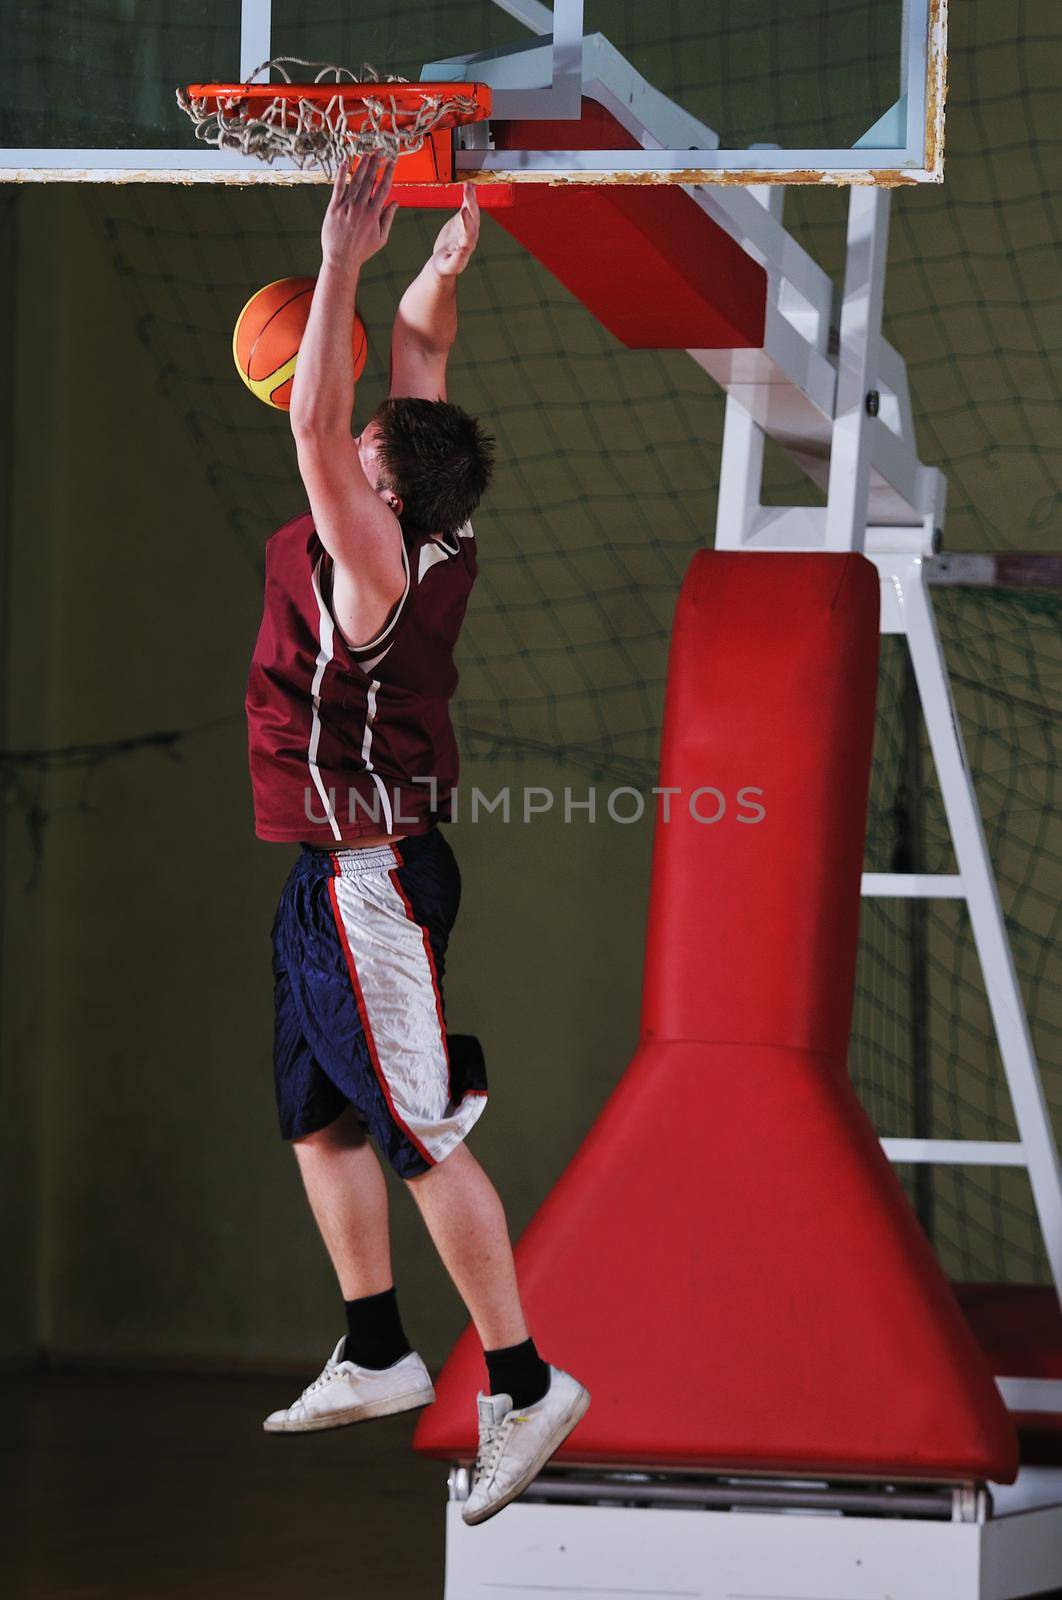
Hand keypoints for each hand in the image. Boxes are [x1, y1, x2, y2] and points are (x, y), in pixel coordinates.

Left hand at [321, 151, 398, 270]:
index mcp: (373, 214)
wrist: (341, 259)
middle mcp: (360, 207)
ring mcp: (346, 206)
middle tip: (379, 151)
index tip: (392, 161)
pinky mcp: (334, 208)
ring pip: (355, 181)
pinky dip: (342, 174)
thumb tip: (396, 202)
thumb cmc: (362, 250)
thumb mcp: (381, 238)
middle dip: (375, 163)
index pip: (383, 188)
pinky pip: (338, 187)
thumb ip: (388, 218)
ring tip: (366, 153)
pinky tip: (345, 162)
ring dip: (361, 165)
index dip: (388, 173)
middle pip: (370, 180)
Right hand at [430, 182, 479, 277]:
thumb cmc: (445, 266)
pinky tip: (469, 186)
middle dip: (471, 204)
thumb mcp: (449, 265)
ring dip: (471, 197)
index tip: (463, 211)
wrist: (444, 262)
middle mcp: (471, 235)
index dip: (467, 222)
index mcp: (467, 246)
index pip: (469, 233)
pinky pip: (468, 207)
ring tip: (468, 185)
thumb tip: (462, 250)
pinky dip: (468, 197)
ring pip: (472, 211)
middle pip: (473, 218)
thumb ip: (456, 258)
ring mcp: (469, 227)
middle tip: (467, 190)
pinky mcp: (464, 220)